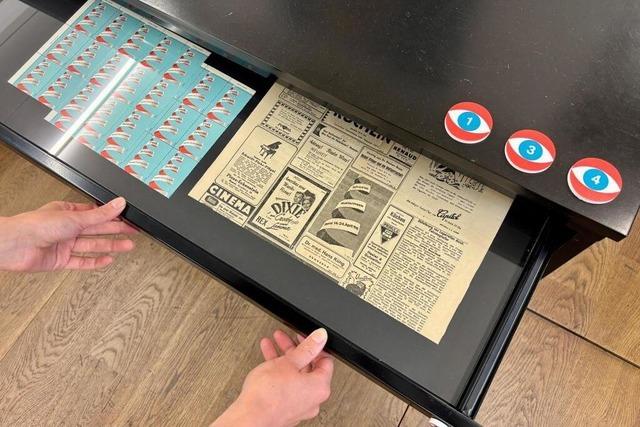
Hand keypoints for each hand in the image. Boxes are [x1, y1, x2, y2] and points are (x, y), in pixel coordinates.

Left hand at [0, 197, 136, 271]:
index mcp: (68, 212)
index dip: (113, 216)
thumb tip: (119, 203)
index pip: (96, 214)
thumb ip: (100, 214)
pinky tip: (107, 260)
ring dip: (110, 246)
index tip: (128, 218)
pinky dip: (95, 262)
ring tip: (127, 246)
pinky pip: (82, 262)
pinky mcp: (61, 260)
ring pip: (92, 246)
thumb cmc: (36, 225)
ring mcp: (64, 245)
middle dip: (116, 231)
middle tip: (133, 232)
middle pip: (97, 230)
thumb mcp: (75, 217)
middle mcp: (66, 228)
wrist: (16, 245)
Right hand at [212, 328, 333, 426]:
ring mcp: (299, 407)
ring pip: (294, 376)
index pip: (324, 360)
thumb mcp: (289, 362)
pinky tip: (267, 361)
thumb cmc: (268, 395)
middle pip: (308, 367)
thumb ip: (307, 348)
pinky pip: (286, 386)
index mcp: (320, 387)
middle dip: (293, 349)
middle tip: (283, 338)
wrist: (249, 418)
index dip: (313, 345)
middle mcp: (313, 399)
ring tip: (271, 344)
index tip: (302, 337)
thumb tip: (321, 337)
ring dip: (283, 358)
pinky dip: (278, 373)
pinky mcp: (286, 410)